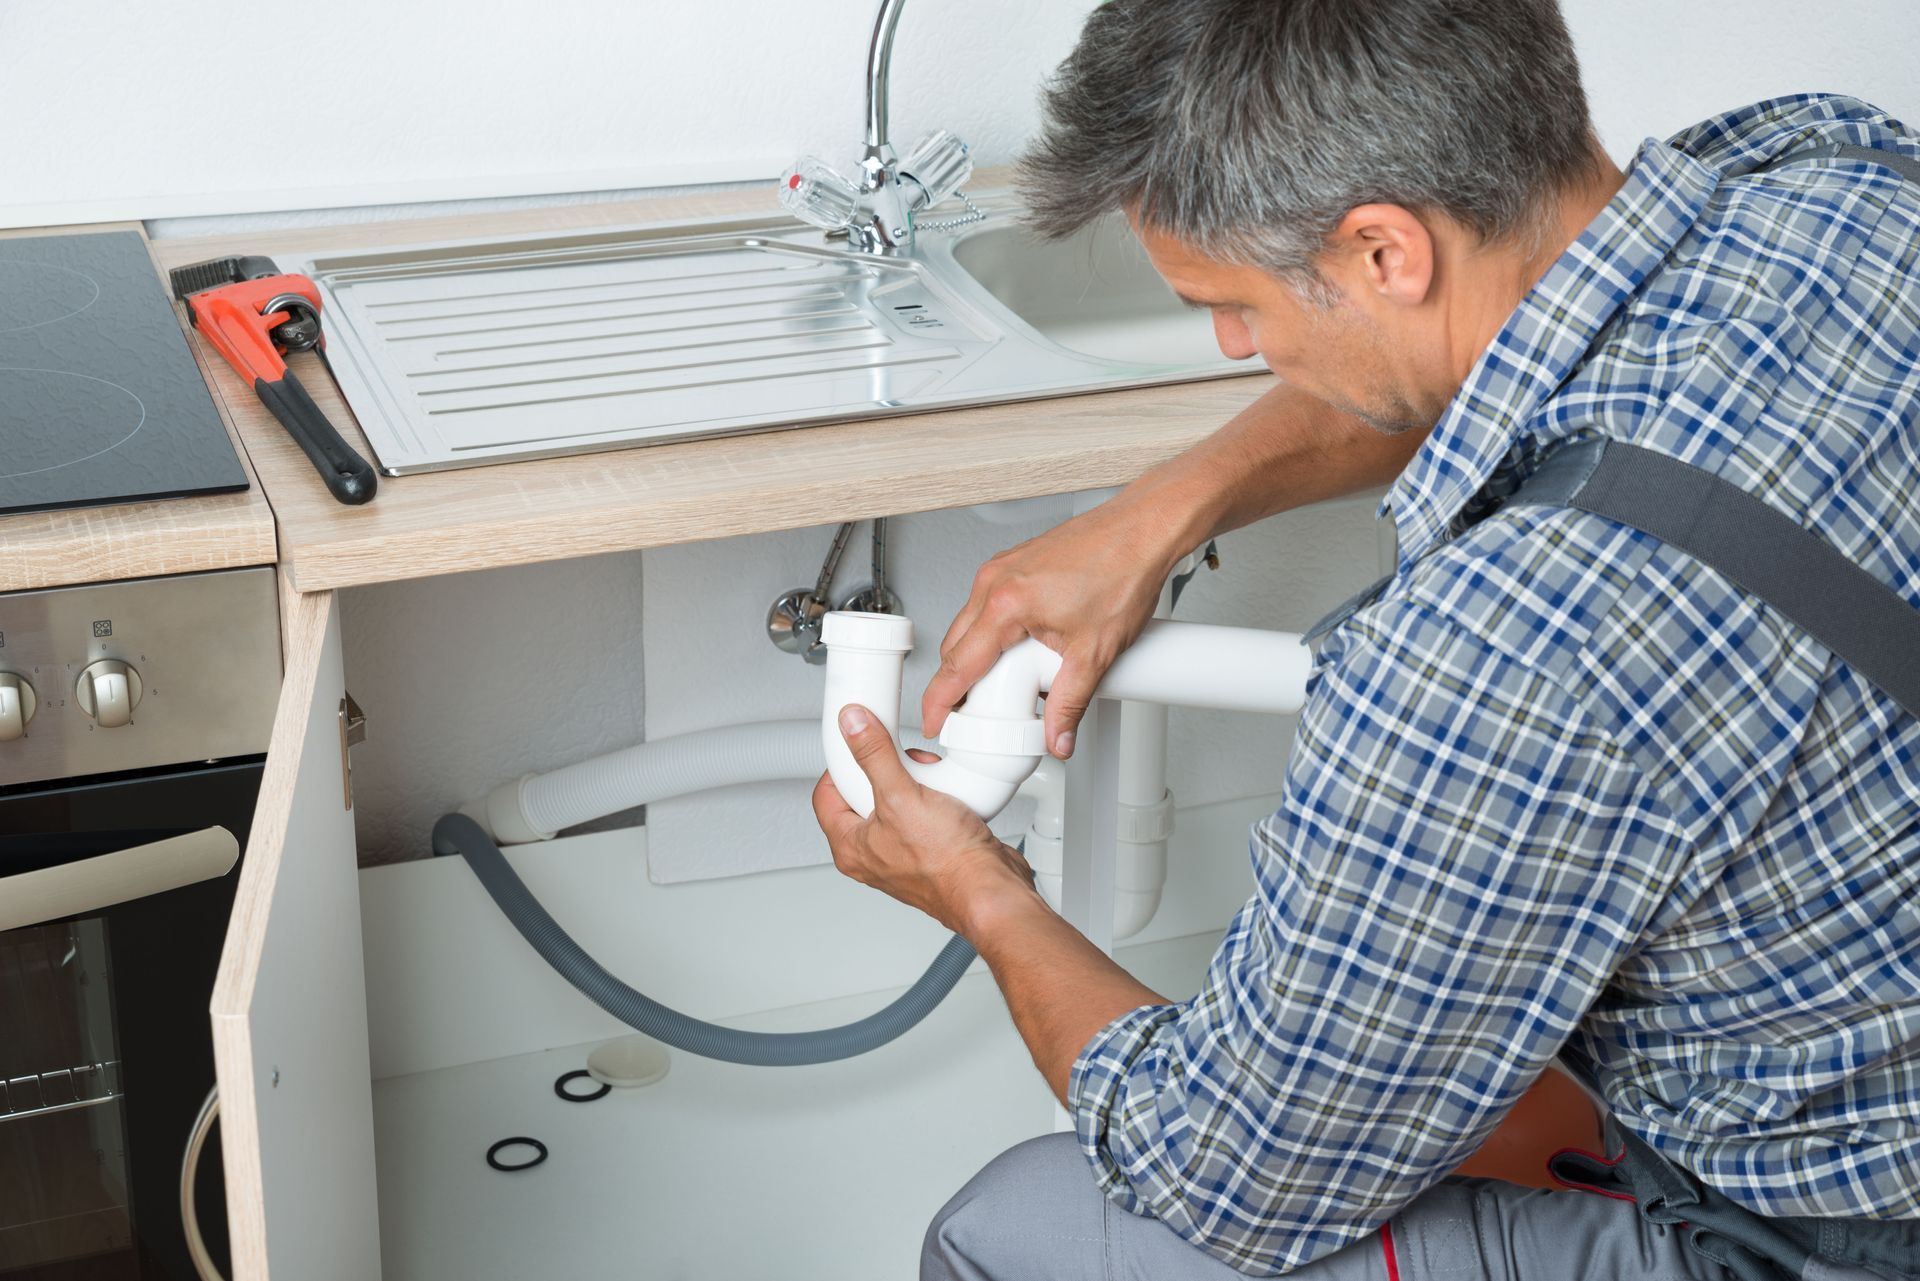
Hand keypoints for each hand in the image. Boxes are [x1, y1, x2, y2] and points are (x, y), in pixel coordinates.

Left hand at [812, 704, 1037, 937]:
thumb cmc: (947, 863)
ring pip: (900, 800)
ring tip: (932, 782)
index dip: (841, 764)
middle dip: (889, 769)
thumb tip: (852, 726)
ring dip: (917, 781)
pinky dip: (938, 797)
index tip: (860, 744)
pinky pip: (927, 811)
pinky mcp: (933, 848)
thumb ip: (874, 756)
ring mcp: (904, 852)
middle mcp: (873, 854)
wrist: (990, 888)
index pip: (827, 794)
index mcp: (850, 847)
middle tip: (905, 764)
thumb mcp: (901, 796)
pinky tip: (949, 796)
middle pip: (866, 793)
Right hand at [923, 492, 1180, 757]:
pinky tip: (1020, 649)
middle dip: (956, 684)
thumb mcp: (1095, 652)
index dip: (939, 702)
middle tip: (973, 716)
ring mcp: (1003, 568)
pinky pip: (987, 605)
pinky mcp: (1015, 563)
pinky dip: (992, 632)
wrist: (1143, 530)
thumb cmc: (1123, 571)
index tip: (935, 723)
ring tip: (1004, 685)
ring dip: (976, 657)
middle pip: (955, 646)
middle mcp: (995, 581)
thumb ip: (1071, 704)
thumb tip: (1058, 737)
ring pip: (970, 624)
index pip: (956, 665)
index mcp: (1006, 604)